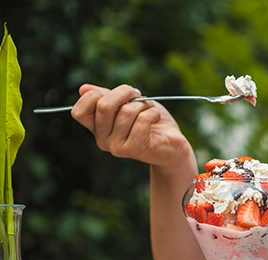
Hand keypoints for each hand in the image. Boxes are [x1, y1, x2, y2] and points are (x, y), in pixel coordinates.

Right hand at [71, 84, 192, 169]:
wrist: (174, 145)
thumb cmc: (151, 122)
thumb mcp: (128, 104)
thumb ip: (107, 97)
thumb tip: (83, 89)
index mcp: (98, 129)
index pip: (79, 111)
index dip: (96, 96)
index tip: (117, 94)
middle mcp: (103, 141)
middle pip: (103, 106)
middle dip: (125, 92)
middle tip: (138, 95)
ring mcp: (118, 148)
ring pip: (126, 111)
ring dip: (143, 105)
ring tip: (150, 111)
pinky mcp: (137, 149)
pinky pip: (142, 120)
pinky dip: (153, 113)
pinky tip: (156, 119)